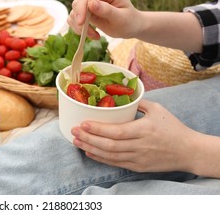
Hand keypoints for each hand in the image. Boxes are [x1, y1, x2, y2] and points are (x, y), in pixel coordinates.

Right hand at [67, 0, 140, 38]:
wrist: (131, 27)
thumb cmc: (129, 22)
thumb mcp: (121, 18)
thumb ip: (107, 10)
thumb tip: (91, 3)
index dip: (81, 5)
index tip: (81, 22)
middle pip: (78, 1)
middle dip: (80, 19)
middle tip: (89, 33)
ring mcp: (90, 1)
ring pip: (74, 11)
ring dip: (80, 26)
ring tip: (94, 35)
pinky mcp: (86, 10)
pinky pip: (74, 18)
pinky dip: (79, 28)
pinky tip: (92, 34)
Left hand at [71, 99, 197, 172]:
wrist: (188, 151)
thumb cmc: (173, 127)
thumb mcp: (158, 109)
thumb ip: (138, 103)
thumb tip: (119, 95)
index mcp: (144, 130)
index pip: (116, 131)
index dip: (97, 129)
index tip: (83, 123)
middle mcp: (139, 146)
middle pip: (109, 145)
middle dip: (88, 138)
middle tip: (73, 131)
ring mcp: (138, 158)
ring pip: (110, 155)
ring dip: (90, 148)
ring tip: (76, 141)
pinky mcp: (138, 167)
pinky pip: (115, 163)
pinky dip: (101, 158)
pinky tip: (89, 152)